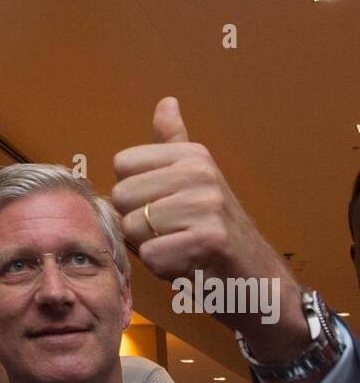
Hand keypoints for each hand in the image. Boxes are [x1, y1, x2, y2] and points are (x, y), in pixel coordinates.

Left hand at [111, 98, 296, 333]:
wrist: (260, 281)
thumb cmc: (216, 234)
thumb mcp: (195, 182)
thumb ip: (173, 144)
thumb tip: (167, 102)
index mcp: (193, 154)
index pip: (122, 165)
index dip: (134, 195)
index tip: (166, 208)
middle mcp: (200, 172)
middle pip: (122, 197)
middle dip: (139, 225)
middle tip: (174, 234)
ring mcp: (207, 204)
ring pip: (134, 228)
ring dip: (153, 249)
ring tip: (184, 248)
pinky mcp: (210, 239)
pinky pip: (152, 256)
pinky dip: (165, 270)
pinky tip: (190, 266)